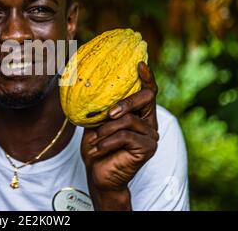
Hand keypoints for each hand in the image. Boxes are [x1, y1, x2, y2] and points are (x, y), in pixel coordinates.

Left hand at [81, 62, 158, 209]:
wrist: (98, 174)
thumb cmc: (97, 146)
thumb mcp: (95, 122)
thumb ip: (99, 107)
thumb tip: (86, 85)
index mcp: (139, 113)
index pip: (147, 91)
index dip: (146, 77)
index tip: (139, 63)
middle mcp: (149, 122)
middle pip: (146, 98)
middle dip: (126, 101)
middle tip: (108, 112)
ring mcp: (151, 136)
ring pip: (129, 119)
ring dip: (107, 129)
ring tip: (96, 138)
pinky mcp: (148, 148)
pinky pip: (126, 136)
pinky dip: (109, 141)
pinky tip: (99, 148)